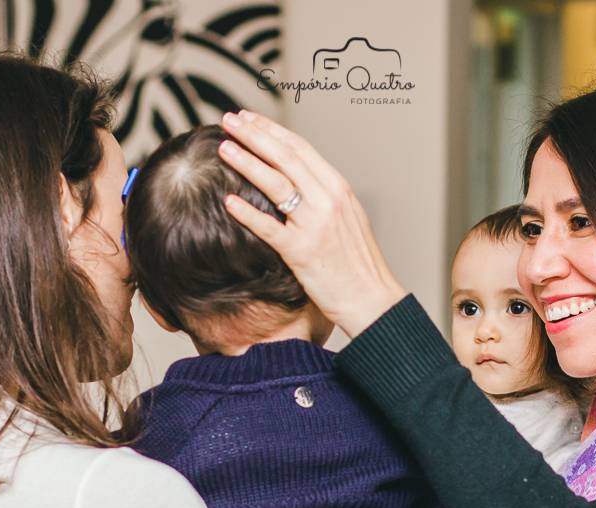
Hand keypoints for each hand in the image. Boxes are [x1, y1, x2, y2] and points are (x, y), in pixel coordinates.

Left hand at [217, 110, 406, 337]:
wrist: (372, 300)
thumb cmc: (358, 265)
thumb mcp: (347, 219)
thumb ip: (322, 197)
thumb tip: (296, 180)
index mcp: (338, 188)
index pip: (300, 148)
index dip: (271, 130)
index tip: (248, 118)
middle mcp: (328, 200)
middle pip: (284, 157)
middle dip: (253, 135)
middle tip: (228, 121)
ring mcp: (316, 224)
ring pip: (275, 183)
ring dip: (246, 162)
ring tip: (224, 148)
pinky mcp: (303, 252)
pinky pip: (269, 227)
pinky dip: (247, 212)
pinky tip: (228, 200)